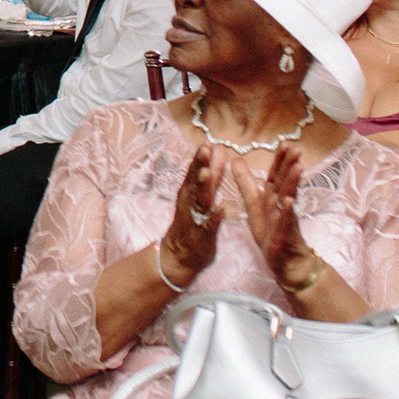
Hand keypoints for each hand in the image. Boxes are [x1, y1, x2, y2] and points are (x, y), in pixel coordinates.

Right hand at [160, 144, 229, 286]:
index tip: (207, 142)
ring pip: (199, 200)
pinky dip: (214, 217)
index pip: (195, 171)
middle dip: (199, 165)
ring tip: (207, 173)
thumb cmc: (193, 223)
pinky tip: (221, 208)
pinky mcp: (201, 235)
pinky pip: (208, 225)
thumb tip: (217, 149)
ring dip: (203, 186)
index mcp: (190, 192)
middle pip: (194, 182)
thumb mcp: (201, 196)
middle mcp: (189, 203)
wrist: (178, 256)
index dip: (201, 157)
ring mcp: (194, 219)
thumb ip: (211, 174)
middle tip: (205, 149)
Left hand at [228, 147, 317, 289]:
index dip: (279, 160)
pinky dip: (287, 211)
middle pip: (285, 182)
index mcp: (272, 198)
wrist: (285, 261)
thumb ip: (247, 184)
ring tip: (298, 167)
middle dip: (290, 165)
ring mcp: (285, 219)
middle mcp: (281, 205)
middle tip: (296, 148)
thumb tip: (236, 161)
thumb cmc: (272, 232)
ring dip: (293, 183)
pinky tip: (288, 200)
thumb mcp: (255, 205)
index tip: (284, 143)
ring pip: (289, 197)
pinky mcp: (285, 234)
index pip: (276, 175)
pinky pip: (286, 221)